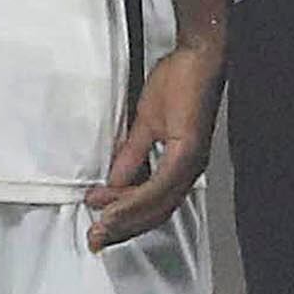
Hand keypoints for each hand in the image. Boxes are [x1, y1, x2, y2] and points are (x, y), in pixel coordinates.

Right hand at [85, 35, 222, 249]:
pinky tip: (116, 204)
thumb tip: (113, 180)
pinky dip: (135, 199)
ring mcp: (191, 163)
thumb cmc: (179, 82)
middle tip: (95, 238)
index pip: (153, 205)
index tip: (100, 227)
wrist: (198, 55)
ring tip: (100, 225)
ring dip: (125, 218)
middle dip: (122, 229)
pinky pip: (160, 185)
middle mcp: (190, 170)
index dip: (126, 220)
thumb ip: (132, 155)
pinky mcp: (188, 152)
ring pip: (156, 205)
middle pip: (155, 213)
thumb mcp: (145, 123)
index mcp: (181, 166)